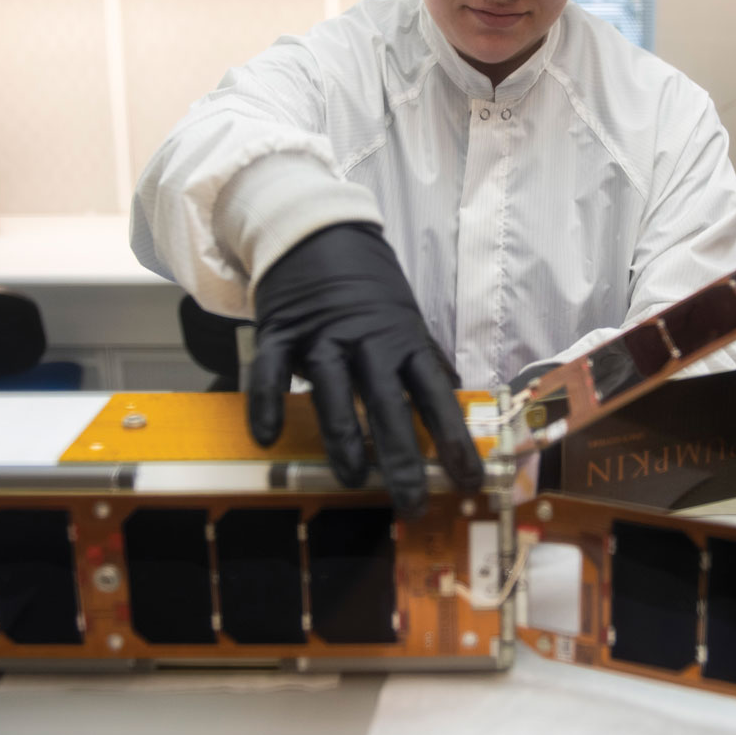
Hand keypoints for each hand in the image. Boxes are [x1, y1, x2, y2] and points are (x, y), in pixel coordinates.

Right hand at [249, 223, 483, 516]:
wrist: (315, 231)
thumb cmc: (366, 287)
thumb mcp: (405, 317)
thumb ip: (425, 358)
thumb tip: (458, 396)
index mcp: (403, 340)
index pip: (436, 396)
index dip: (453, 440)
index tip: (468, 482)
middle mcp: (366, 340)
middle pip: (387, 404)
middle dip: (402, 458)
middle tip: (411, 503)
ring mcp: (321, 336)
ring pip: (332, 392)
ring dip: (343, 439)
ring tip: (352, 480)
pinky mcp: (279, 331)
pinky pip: (270, 371)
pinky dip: (267, 402)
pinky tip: (268, 436)